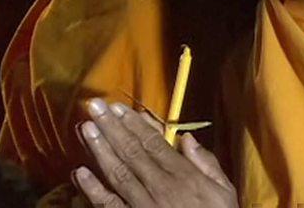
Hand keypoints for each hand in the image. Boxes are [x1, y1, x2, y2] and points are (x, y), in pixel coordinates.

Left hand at [74, 99, 237, 207]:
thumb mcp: (224, 191)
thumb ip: (207, 163)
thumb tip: (187, 138)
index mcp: (183, 175)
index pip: (153, 142)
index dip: (133, 123)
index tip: (118, 107)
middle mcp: (160, 187)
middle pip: (131, 152)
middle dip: (111, 127)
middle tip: (94, 106)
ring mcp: (143, 205)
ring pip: (117, 173)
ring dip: (99, 149)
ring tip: (86, 128)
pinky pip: (109, 205)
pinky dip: (93, 190)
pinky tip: (80, 173)